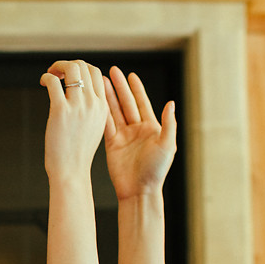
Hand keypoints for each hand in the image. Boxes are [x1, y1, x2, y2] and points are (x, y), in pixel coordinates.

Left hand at [40, 60, 108, 182]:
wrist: (71, 171)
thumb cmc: (78, 153)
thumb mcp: (93, 127)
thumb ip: (90, 109)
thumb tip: (77, 93)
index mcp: (102, 106)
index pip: (96, 73)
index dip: (81, 68)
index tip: (69, 76)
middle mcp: (92, 103)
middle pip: (83, 67)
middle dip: (67, 65)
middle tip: (57, 74)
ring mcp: (77, 106)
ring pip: (71, 69)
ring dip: (57, 67)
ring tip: (50, 75)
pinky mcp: (60, 110)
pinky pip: (53, 82)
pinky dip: (46, 77)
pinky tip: (42, 83)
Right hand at [103, 66, 176, 200]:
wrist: (139, 191)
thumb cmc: (156, 171)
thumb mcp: (166, 145)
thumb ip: (168, 124)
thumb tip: (170, 104)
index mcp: (151, 128)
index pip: (142, 103)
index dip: (136, 88)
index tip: (130, 75)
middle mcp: (137, 130)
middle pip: (126, 104)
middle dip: (119, 87)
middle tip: (111, 72)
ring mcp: (123, 137)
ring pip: (114, 112)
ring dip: (108, 97)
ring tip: (99, 82)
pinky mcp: (111, 145)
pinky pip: (106, 125)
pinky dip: (100, 113)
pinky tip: (94, 101)